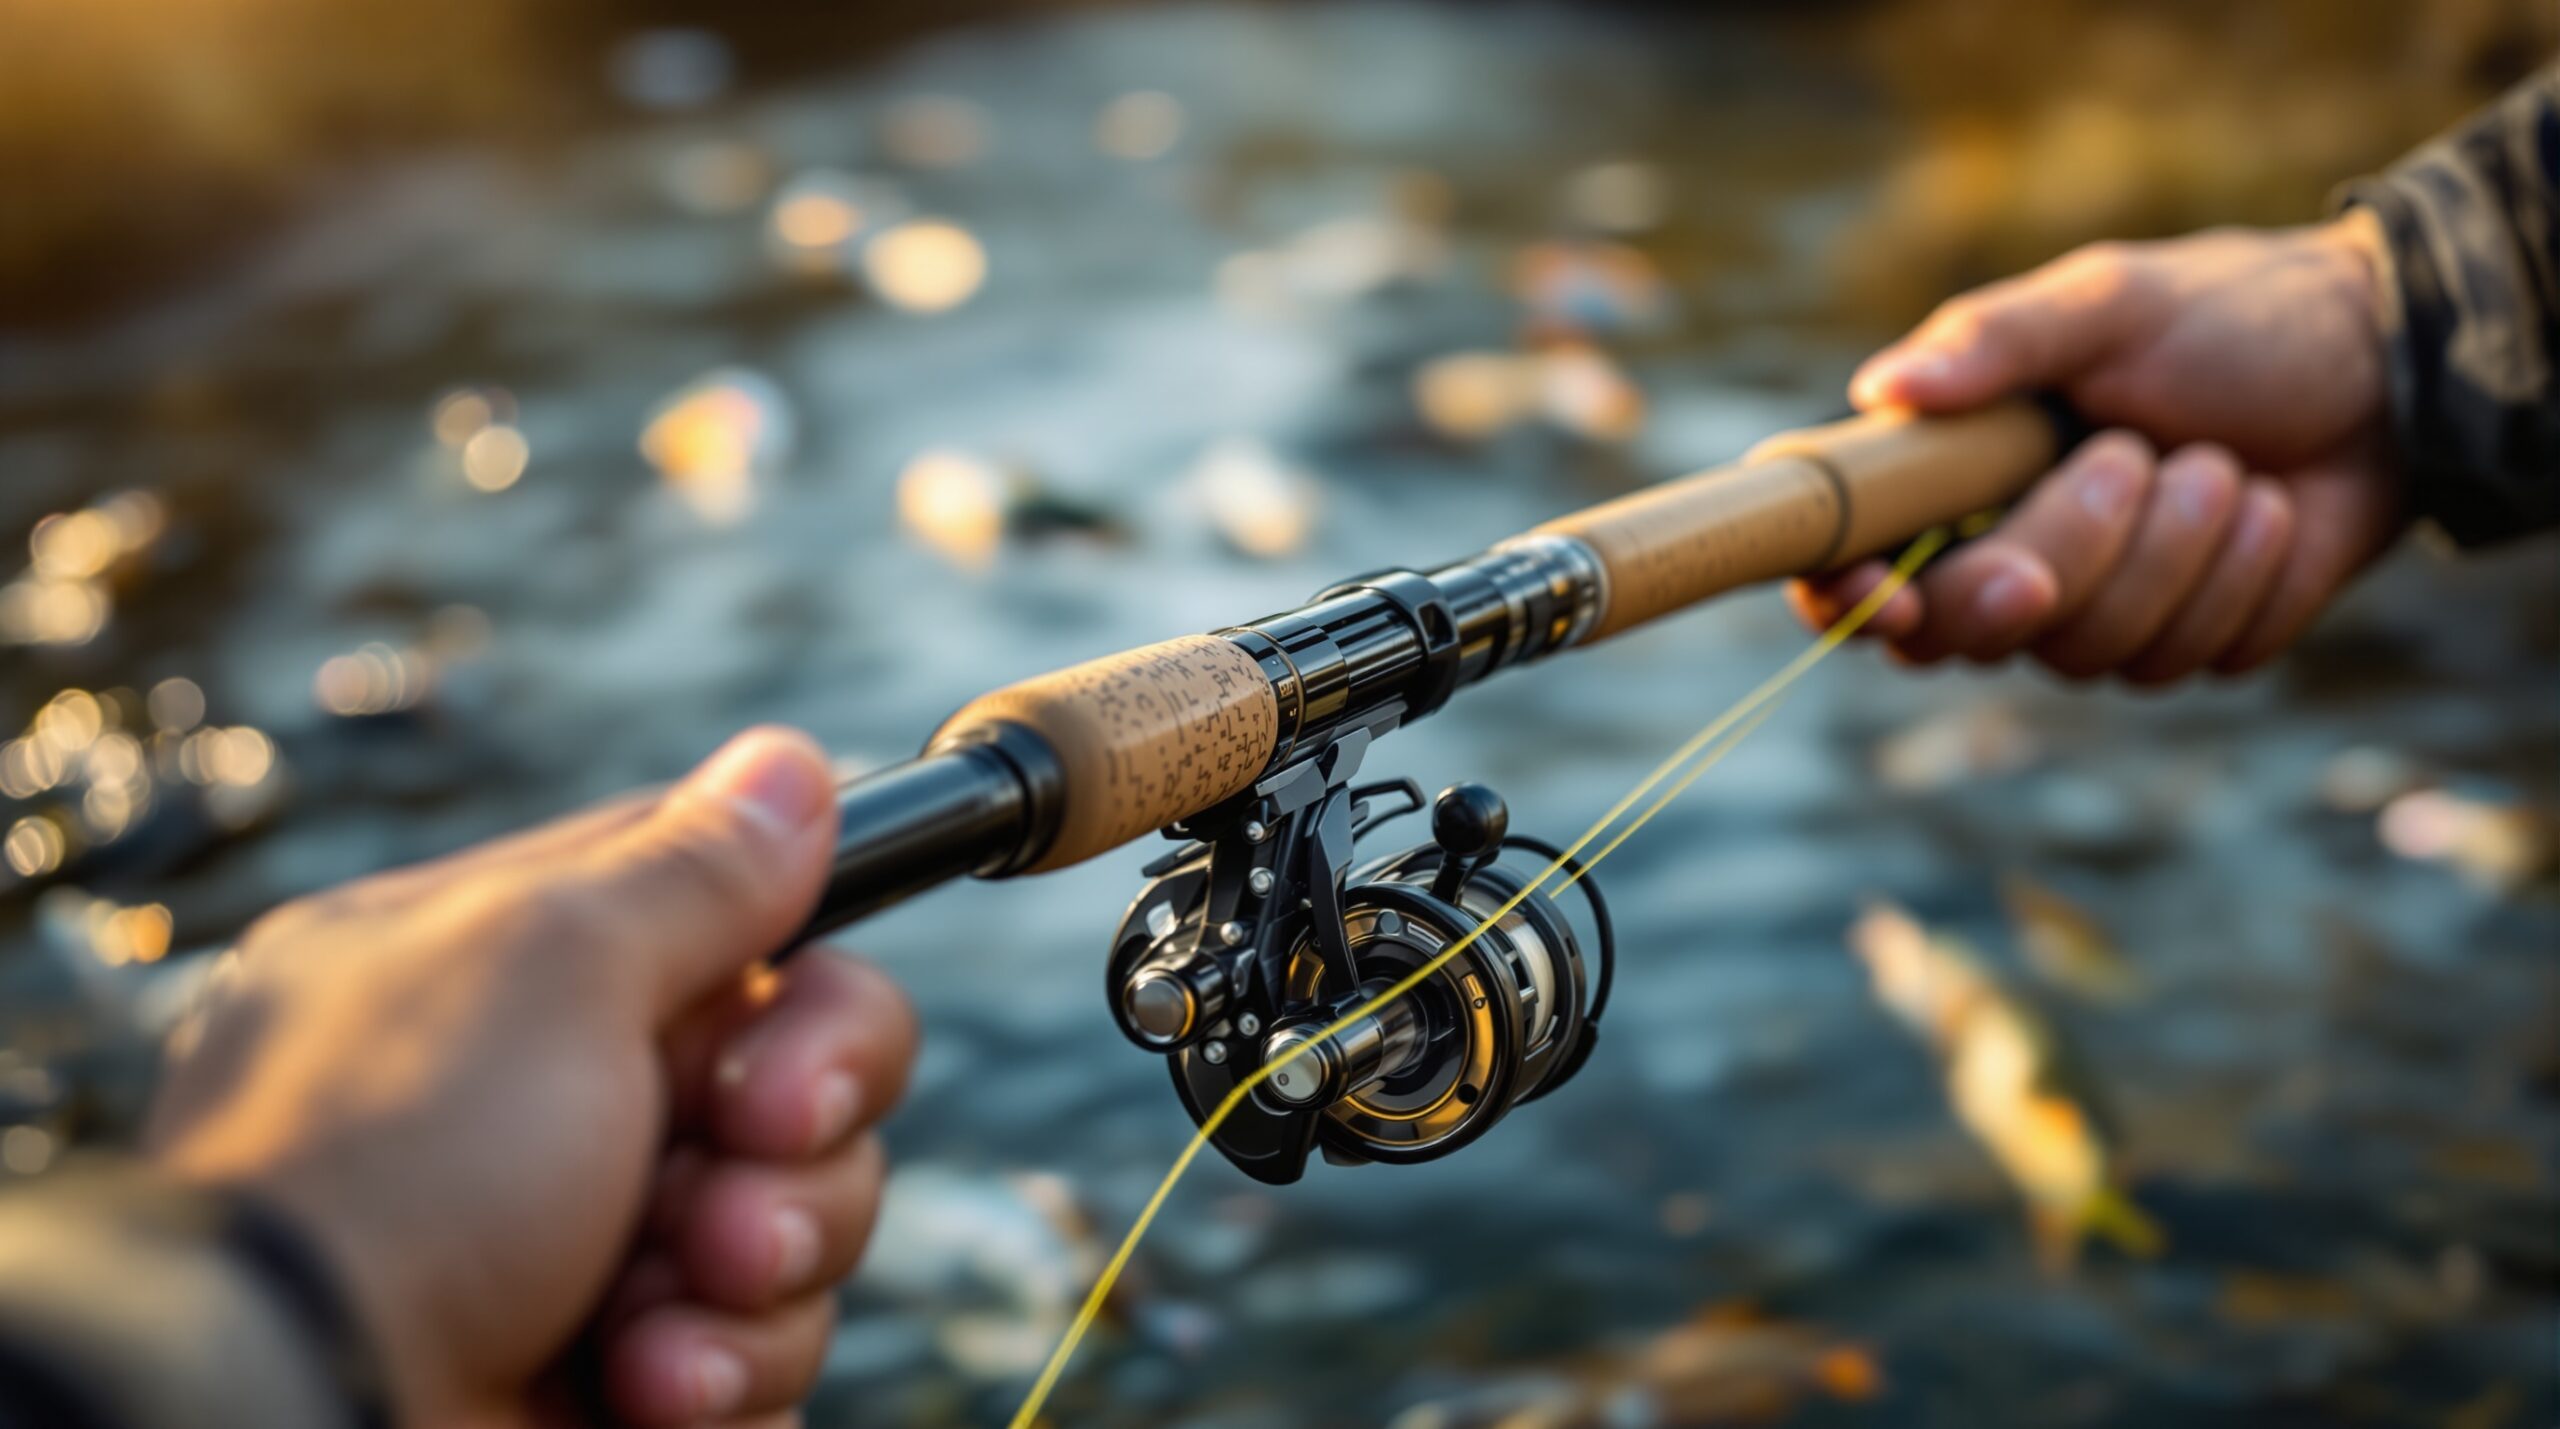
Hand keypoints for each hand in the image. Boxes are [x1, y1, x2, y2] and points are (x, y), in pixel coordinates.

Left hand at [144, 728, 916, 1428]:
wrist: (299, 1420)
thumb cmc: (392, 1178)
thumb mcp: (551, 965)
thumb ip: (691, 868)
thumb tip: (788, 763)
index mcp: (521, 979)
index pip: (729, 919)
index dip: (802, 965)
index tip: (792, 1004)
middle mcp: (560, 1107)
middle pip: (799, 1076)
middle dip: (803, 1128)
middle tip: (744, 1145)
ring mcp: (594, 1251)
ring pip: (801, 1224)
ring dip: (765, 1269)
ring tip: (658, 1315)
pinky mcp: (631, 1377)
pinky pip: (768, 1356)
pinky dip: (730, 1374)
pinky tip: (645, 1388)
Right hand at [1790, 213, 2408, 681]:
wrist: (2383, 369)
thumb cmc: (2230, 315)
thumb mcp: (2109, 300)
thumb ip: (1995, 339)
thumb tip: (1884, 386)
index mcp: (1954, 473)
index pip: (1847, 564)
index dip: (1845, 596)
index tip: (1893, 593)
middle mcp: (2002, 554)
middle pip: (1962, 628)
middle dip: (2055, 552)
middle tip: (2124, 461)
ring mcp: (2091, 613)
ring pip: (2081, 652)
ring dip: (2173, 550)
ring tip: (2226, 465)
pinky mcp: (2181, 646)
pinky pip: (2180, 661)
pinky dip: (2239, 582)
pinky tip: (2270, 513)